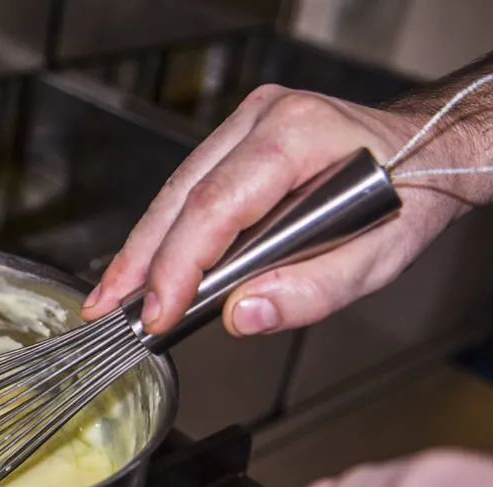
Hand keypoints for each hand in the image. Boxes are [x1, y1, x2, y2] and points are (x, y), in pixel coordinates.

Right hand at [79, 84, 475, 335]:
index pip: (214, 207)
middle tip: (106, 308)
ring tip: (112, 294)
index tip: (157, 313)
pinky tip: (146, 265)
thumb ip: (313, 291)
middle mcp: (264, 119)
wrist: (430, 151)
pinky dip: (166, 230)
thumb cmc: (410, 196)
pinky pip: (189, 187)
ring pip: (175, 191)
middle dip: (138, 260)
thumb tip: (242, 315)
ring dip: (142, 248)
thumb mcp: (379, 257)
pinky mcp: (240, 138)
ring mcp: (248, 123)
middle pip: (179, 197)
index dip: (177, 266)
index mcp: (297, 137)